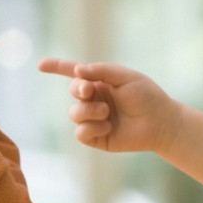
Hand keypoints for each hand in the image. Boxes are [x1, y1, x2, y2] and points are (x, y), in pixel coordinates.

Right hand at [38, 59, 180, 153]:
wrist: (161, 123)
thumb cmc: (147, 97)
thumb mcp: (126, 77)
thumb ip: (101, 70)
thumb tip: (77, 71)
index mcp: (101, 82)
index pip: (75, 73)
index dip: (57, 67)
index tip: (40, 65)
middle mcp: (95, 99)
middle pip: (73, 91)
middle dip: (79, 89)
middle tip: (89, 90)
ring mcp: (95, 119)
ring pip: (74, 113)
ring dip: (89, 111)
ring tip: (107, 112)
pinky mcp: (97, 137)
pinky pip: (80, 133)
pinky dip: (91, 128)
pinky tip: (108, 127)